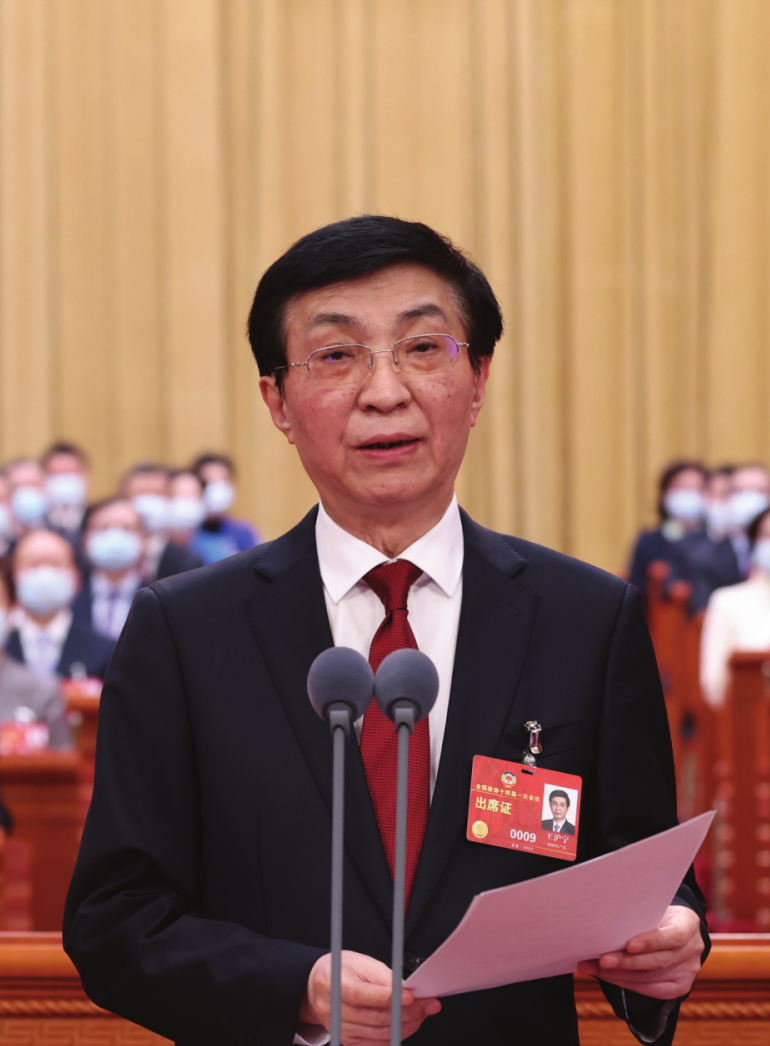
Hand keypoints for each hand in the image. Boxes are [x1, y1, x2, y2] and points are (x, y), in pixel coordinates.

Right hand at [299, 950, 440, 1043]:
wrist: (320, 985)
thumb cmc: (343, 969)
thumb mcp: (361, 962)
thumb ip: (383, 976)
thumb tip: (406, 990)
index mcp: (334, 983)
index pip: (361, 995)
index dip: (387, 997)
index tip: (410, 996)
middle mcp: (332, 1009)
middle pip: (373, 1018)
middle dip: (406, 1013)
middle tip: (427, 1005)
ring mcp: (339, 1028)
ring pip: (378, 1034)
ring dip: (405, 1025)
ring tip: (422, 1014)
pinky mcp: (347, 1040)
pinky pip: (374, 1044)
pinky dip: (394, 1036)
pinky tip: (407, 1025)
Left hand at [577, 905, 702, 998]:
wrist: (678, 929)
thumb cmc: (658, 913)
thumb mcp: (654, 907)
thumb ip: (639, 915)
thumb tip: (605, 919)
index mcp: (688, 923)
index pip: (673, 936)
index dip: (651, 942)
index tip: (629, 945)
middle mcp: (692, 950)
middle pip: (658, 961)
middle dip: (626, 962)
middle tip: (601, 960)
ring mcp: (688, 971)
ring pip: (651, 978)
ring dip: (619, 975)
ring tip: (594, 967)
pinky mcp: (680, 987)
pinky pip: (651, 990)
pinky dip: (627, 983)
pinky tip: (609, 977)